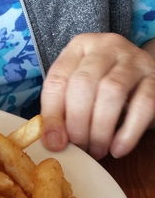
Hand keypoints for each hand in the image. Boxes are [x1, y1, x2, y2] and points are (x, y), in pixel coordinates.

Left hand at [40, 33, 154, 158]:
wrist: (147, 79)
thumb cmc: (104, 88)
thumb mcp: (80, 92)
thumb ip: (63, 111)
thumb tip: (53, 143)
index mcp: (80, 47)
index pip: (58, 79)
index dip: (52, 114)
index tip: (54, 143)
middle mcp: (107, 47)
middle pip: (84, 83)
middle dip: (77, 123)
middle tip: (79, 147)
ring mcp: (134, 60)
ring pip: (111, 91)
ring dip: (100, 129)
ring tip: (97, 150)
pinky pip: (143, 104)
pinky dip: (128, 132)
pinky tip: (117, 149)